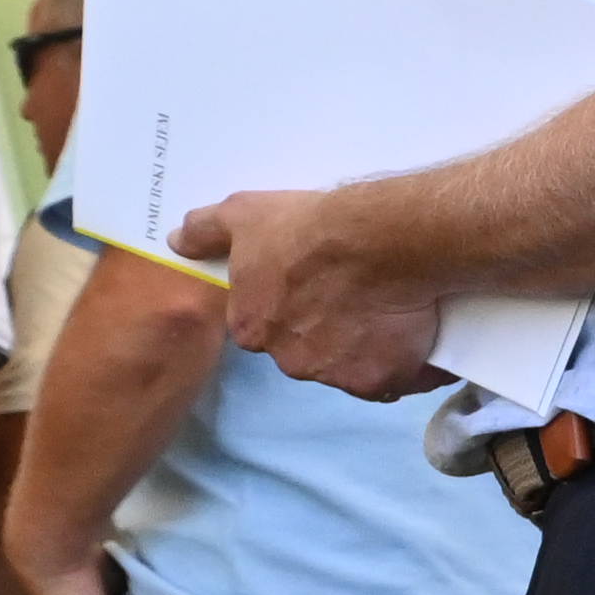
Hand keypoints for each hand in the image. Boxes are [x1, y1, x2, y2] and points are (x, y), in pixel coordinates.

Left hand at [193, 187, 448, 403]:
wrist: (379, 239)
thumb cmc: (307, 226)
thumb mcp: (245, 214)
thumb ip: (206, 230)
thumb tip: (176, 241)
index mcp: (251, 326)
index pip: (266, 328)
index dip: (292, 308)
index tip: (314, 287)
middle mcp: (289, 359)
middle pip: (310, 353)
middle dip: (330, 334)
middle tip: (356, 297)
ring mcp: (336, 374)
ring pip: (354, 367)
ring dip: (369, 349)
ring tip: (392, 311)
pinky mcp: (381, 380)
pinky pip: (398, 378)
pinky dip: (410, 363)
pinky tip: (419, 331)